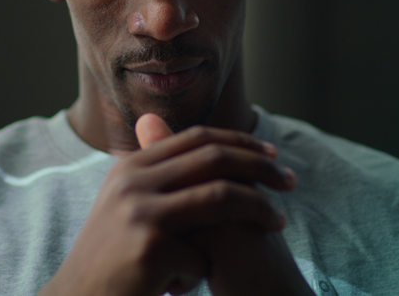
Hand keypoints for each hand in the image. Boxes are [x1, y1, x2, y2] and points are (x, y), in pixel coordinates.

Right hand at [40, 114, 294, 295]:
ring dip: (258, 209)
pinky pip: (202, 257)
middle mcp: (133, 181)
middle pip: (213, 159)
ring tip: (279, 224)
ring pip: (220, 197)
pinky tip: (178, 288)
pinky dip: (201, 274)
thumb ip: (149, 170)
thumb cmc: (108, 257)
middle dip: (260, 167)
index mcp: (131, 166)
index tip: (271, 154)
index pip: (196, 138)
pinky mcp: (151, 249)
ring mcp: (141, 213)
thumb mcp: (122, 202)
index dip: (240, 142)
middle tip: (290, 181)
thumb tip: (155, 120)